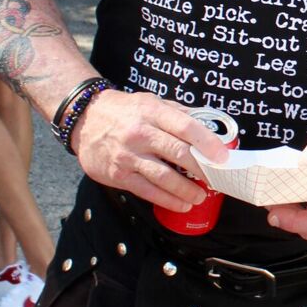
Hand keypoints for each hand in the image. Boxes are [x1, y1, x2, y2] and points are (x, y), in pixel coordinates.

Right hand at [72, 89, 234, 209]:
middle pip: (178, 153)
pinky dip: (167, 200)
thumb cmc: (124, 111)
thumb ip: (177, 114)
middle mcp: (140, 133)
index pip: (185, 126)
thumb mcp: (150, 102)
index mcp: (152, 112)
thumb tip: (208, 127)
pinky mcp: (118, 175)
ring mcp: (128, 156)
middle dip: (201, 169)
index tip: (223, 156)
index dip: (207, 142)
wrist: (83, 120)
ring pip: (164, 177)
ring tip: (200, 196)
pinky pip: (147, 191)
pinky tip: (181, 204)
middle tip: (216, 179)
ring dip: (186, 190)